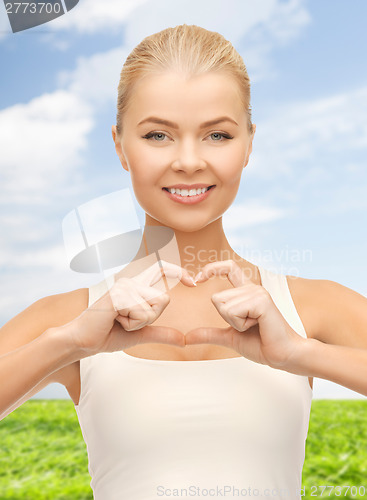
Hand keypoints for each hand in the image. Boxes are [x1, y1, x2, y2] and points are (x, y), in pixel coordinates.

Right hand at [65, 260, 195, 355]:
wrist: (82, 342)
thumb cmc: (107, 335)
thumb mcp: (140, 334)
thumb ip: (161, 333)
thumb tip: (183, 340)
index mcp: (135, 286)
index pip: (160, 269)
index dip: (178, 272)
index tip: (193, 282)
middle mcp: (130, 281)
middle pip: (164, 299)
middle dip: (150, 319)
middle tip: (127, 321)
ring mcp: (124, 286)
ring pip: (154, 308)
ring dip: (139, 323)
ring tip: (118, 321)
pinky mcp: (119, 294)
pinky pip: (142, 313)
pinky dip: (131, 325)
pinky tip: (113, 321)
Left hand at [185, 260, 306, 369]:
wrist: (282, 355)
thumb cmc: (262, 344)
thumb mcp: (229, 337)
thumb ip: (210, 334)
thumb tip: (188, 337)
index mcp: (246, 292)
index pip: (228, 268)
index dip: (211, 269)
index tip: (197, 279)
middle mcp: (252, 288)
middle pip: (216, 298)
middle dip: (226, 319)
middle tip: (248, 326)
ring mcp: (257, 292)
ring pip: (223, 306)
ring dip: (235, 323)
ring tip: (255, 326)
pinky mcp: (261, 300)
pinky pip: (233, 311)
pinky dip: (240, 325)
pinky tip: (258, 326)